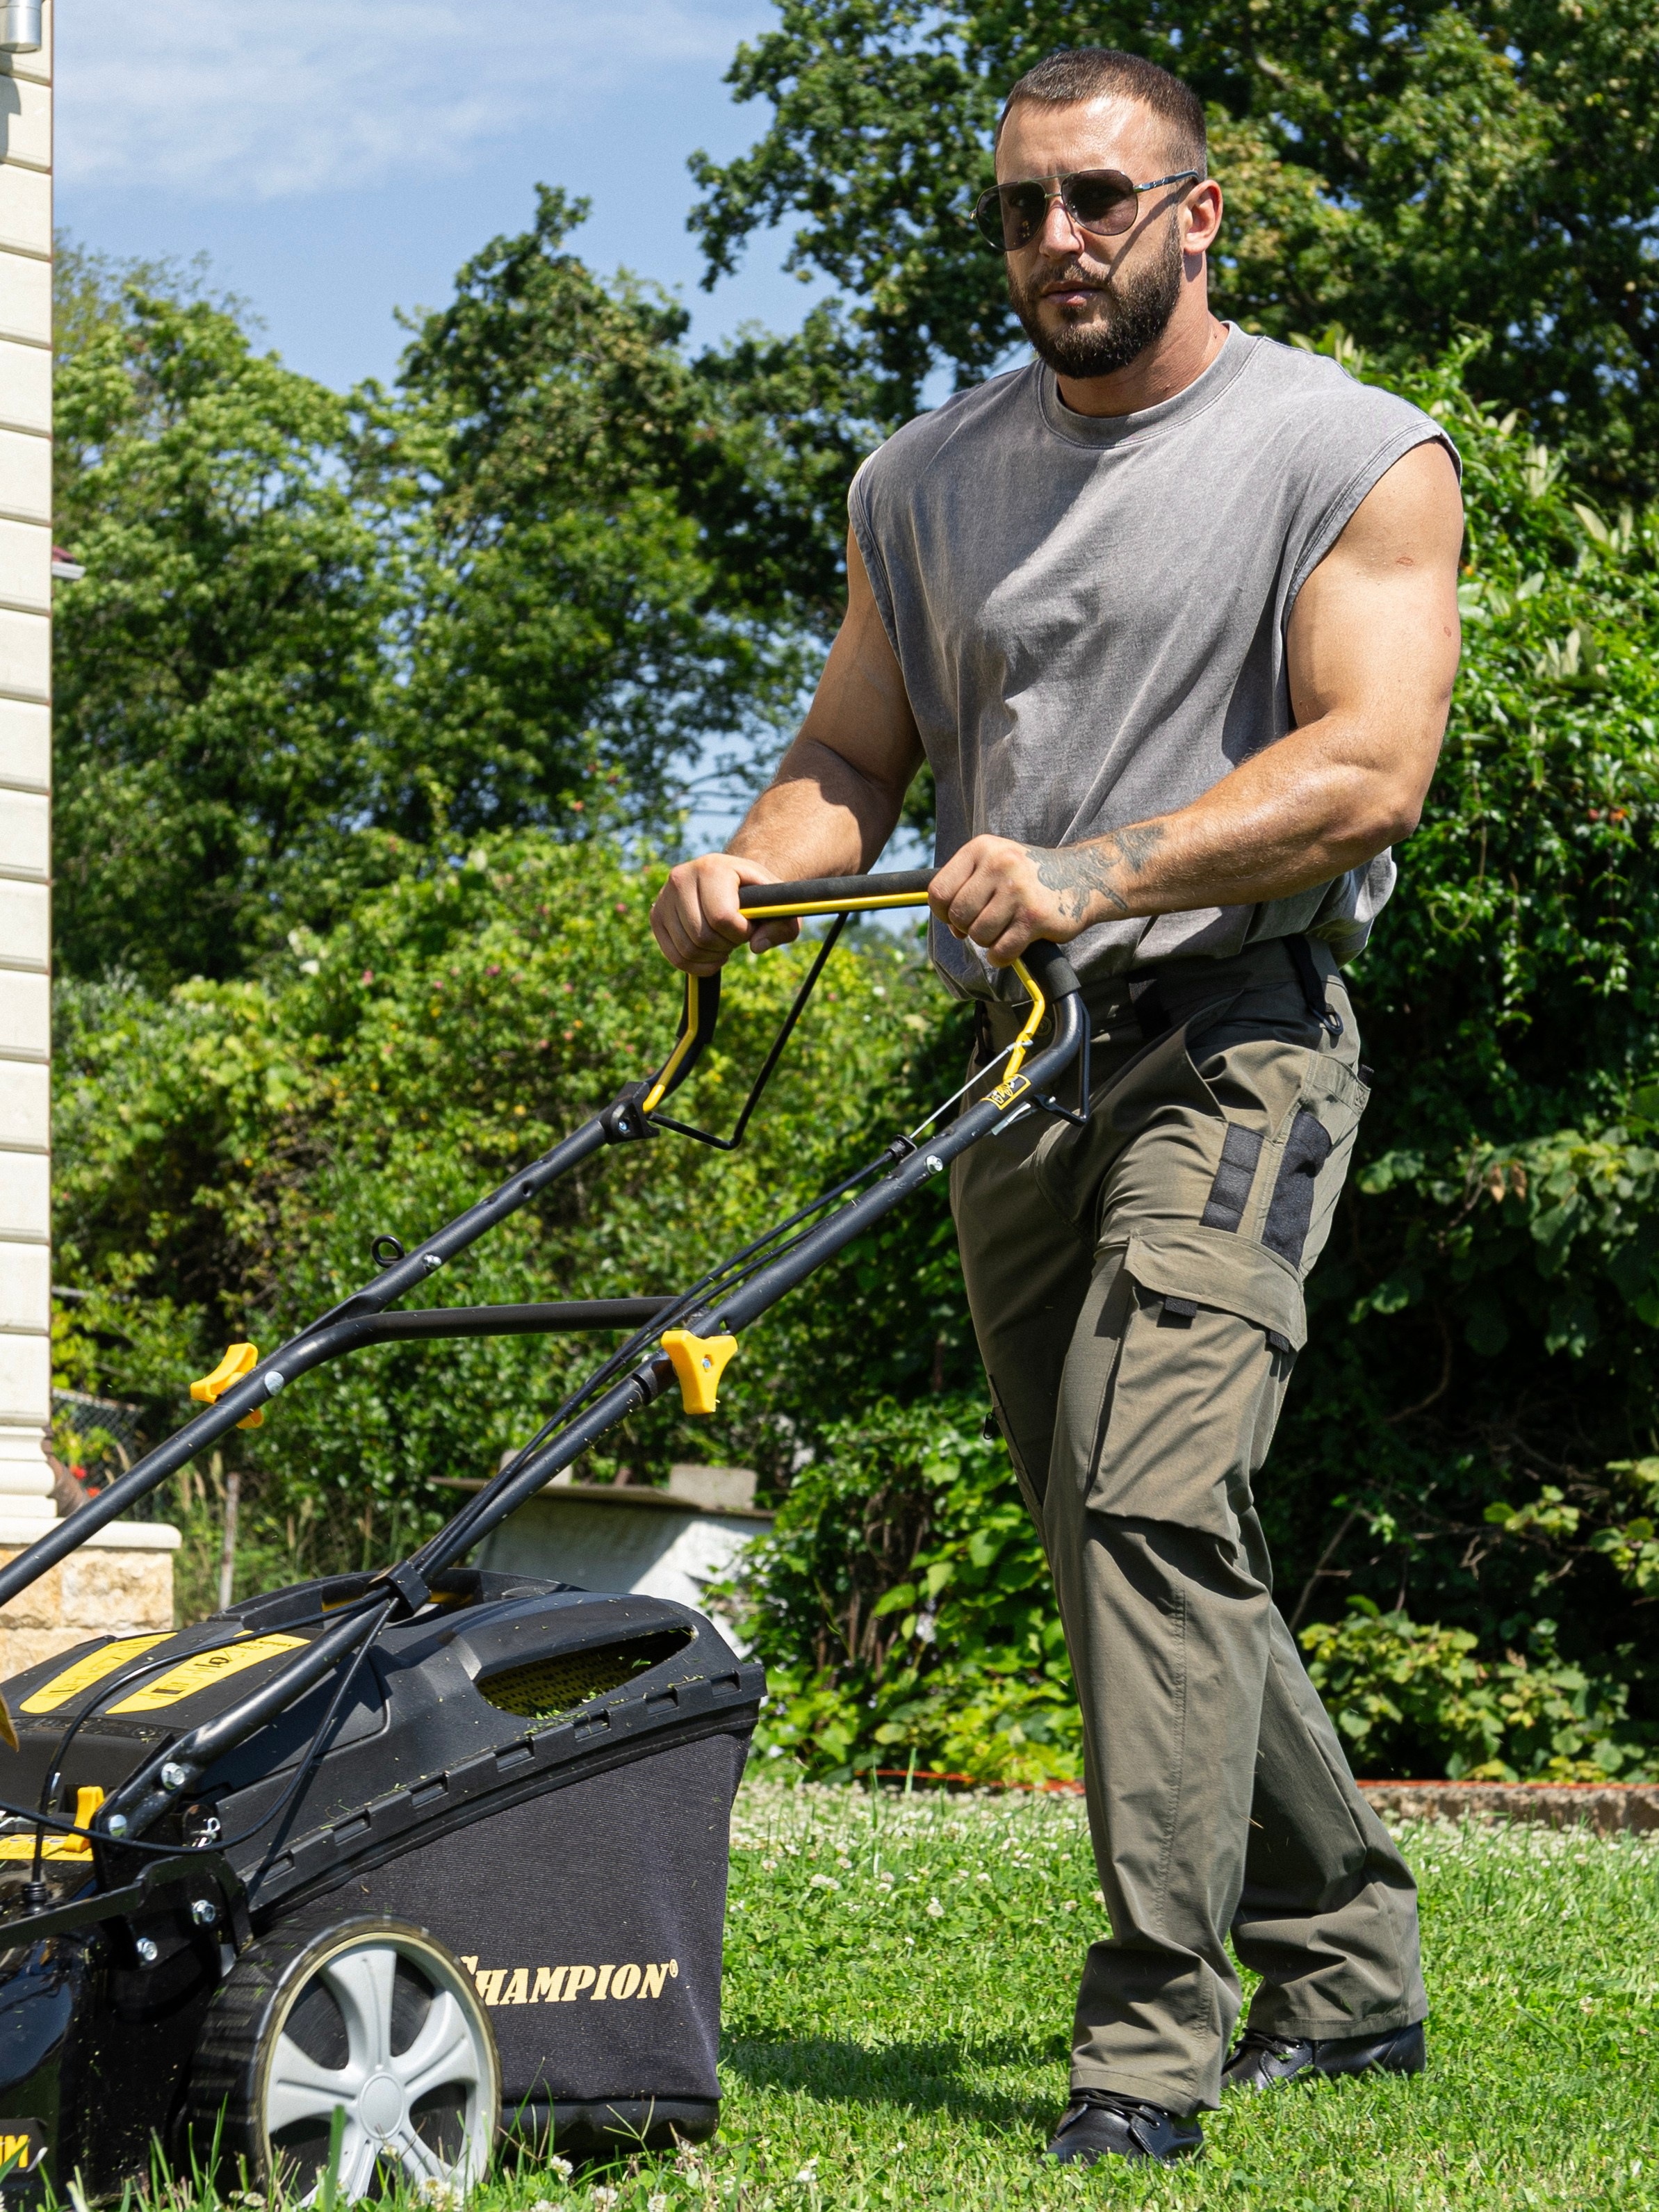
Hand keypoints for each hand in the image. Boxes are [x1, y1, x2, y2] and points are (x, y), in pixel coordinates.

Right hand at [650, 853, 801, 974]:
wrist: (732, 882)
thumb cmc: (758, 895)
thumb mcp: (780, 906)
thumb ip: (782, 926)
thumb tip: (756, 947)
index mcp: (712, 867)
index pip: (722, 917)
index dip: (741, 932)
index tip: (749, 926)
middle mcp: (681, 877)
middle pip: (702, 936)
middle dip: (726, 945)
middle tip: (737, 936)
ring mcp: (664, 897)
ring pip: (688, 949)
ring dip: (713, 956)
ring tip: (725, 942)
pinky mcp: (656, 916)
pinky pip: (675, 956)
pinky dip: (697, 965)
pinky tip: (712, 956)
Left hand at [928, 828, 1164, 964]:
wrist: (1083, 877)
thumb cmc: (1029, 877)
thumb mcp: (994, 864)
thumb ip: (966, 888)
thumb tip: (950, 926)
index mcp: (981, 848)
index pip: (938, 891)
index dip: (944, 912)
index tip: (960, 915)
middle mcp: (998, 864)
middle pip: (958, 916)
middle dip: (968, 928)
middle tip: (988, 924)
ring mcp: (1017, 890)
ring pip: (978, 935)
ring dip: (988, 941)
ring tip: (1005, 930)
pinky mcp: (1034, 917)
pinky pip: (1000, 951)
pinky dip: (1002, 957)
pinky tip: (1014, 946)